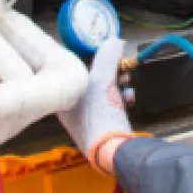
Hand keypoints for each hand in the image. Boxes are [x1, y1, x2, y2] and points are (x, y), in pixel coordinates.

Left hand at [58, 38, 132, 169]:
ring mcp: (86, 119)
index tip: (103, 53)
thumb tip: (114, 41)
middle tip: (119, 68)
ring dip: (117, 84)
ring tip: (126, 84)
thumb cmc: (100, 116)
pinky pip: (111, 104)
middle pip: (90, 79)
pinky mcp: (102, 127)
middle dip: (109, 71)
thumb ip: (107, 56)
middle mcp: (71, 109)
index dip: (88, 58)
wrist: (115, 151)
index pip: (72, 69)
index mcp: (63, 96)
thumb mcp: (103, 79)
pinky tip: (129, 99)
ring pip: (102, 91)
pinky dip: (121, 98)